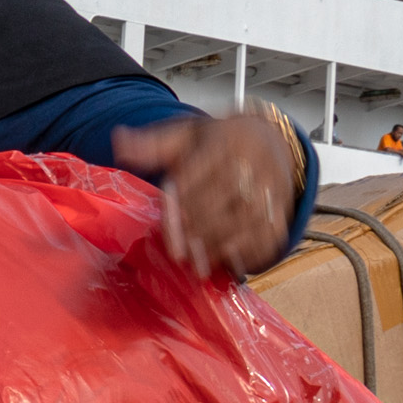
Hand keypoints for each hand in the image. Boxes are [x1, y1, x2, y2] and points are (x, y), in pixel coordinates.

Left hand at [113, 112, 299, 276]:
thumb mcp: (185, 135)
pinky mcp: (283, 205)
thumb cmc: (217, 141)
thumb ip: (153, 144)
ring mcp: (272, 184)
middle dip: (199, 232)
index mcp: (225, 141)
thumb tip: (119, 141)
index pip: (198, 176)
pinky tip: (232, 263)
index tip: (166, 217)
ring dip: (222, 246)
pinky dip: (253, 251)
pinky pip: (272, 232)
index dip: (180, 205)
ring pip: (248, 220)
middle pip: (223, 202)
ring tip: (200, 267)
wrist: (268, 135)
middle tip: (181, 257)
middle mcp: (254, 161)